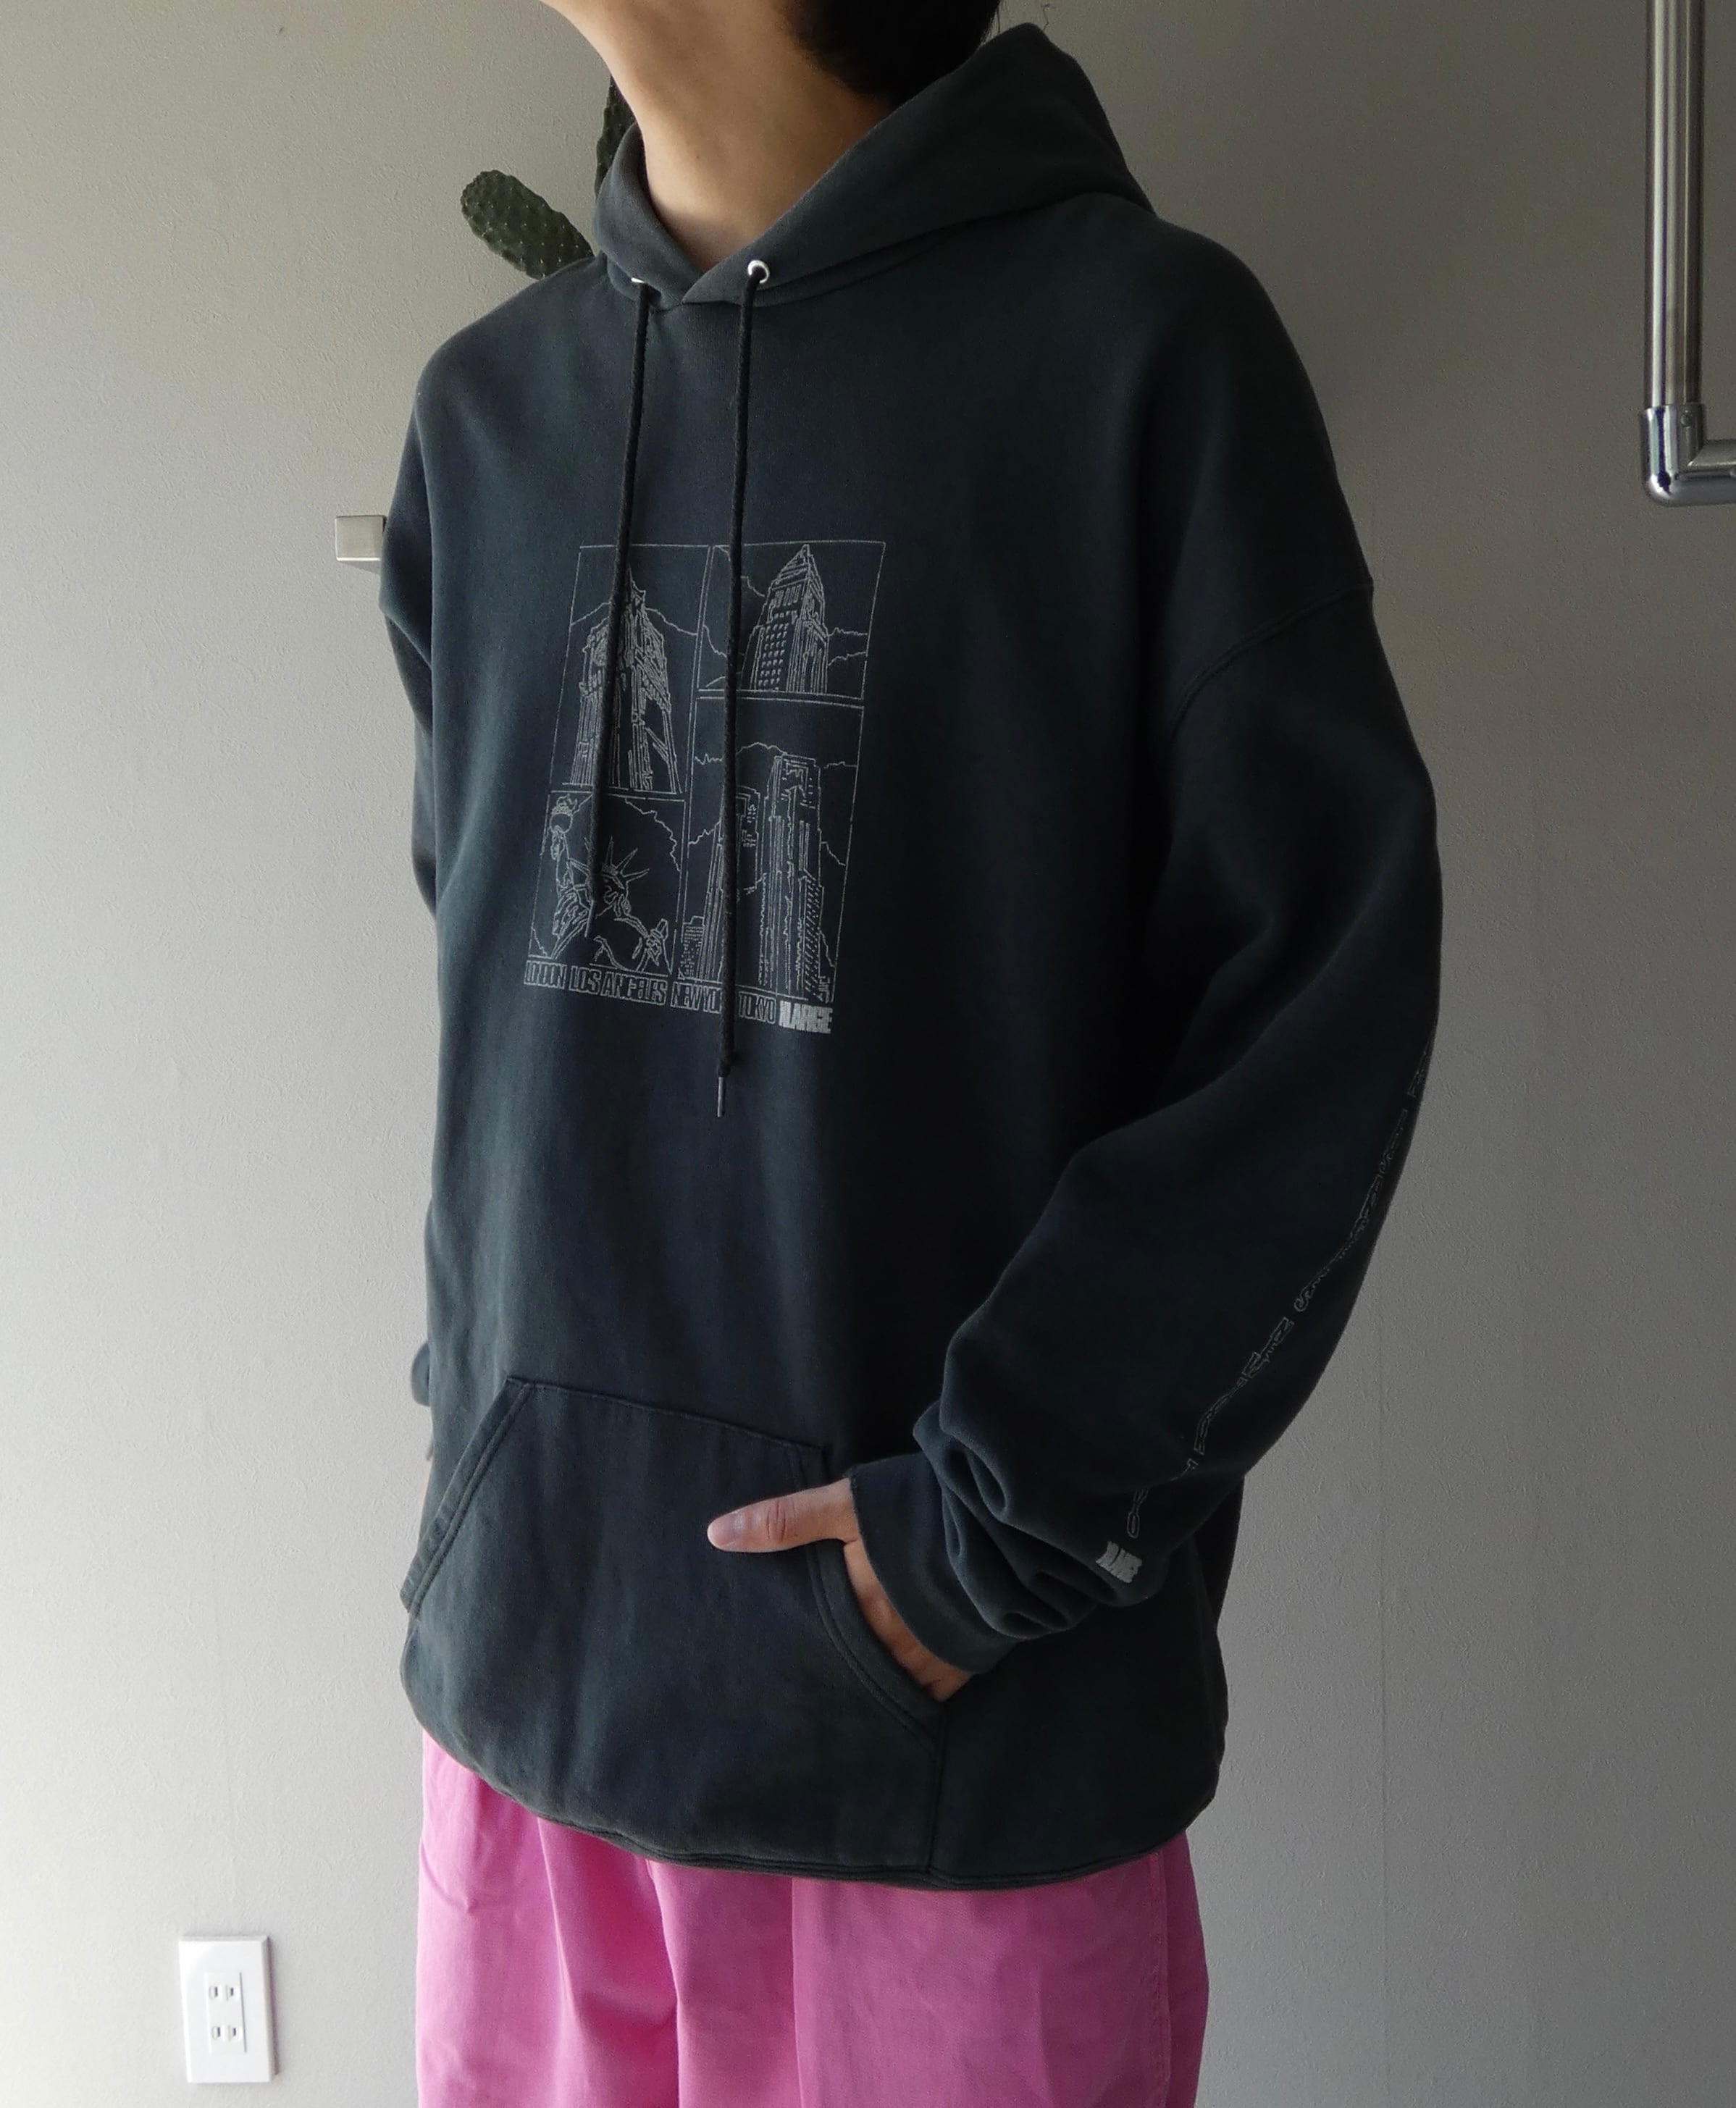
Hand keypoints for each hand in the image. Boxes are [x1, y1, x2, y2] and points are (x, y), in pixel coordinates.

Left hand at [707, 1478, 973, 1700]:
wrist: (1005, 1526)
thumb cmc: (921, 1510)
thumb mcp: (849, 1505)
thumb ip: (785, 1521)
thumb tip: (715, 1535)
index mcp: (854, 1609)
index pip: (811, 1647)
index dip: (792, 1660)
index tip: (770, 1672)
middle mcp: (886, 1646)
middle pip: (847, 1674)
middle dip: (829, 1679)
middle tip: (804, 1690)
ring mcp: (927, 1661)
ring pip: (885, 1687)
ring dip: (869, 1685)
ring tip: (850, 1691)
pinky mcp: (963, 1663)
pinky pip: (928, 1692)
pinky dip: (911, 1689)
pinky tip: (900, 1685)